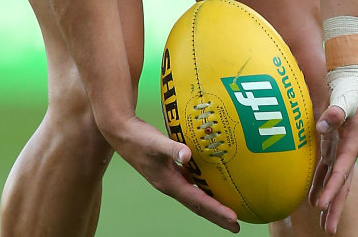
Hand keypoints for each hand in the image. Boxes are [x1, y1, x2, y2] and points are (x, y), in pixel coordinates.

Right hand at [109, 115, 239, 231]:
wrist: (121, 132)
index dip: (216, 210)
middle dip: (217, 216)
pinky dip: (203, 186)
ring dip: (211, 204)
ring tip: (228, 209)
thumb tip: (188, 155)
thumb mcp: (155, 142)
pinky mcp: (169, 169)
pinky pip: (191, 181)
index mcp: (169, 183)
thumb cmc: (138, 138)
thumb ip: (172, 148)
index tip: (233, 218)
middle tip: (236, 226)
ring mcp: (170, 178)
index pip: (197, 201)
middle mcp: (171, 185)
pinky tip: (211, 180)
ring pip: (195, 195)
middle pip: (198, 205)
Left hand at [308, 97, 357, 233]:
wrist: (350, 80)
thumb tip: (322, 124)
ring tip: (324, 223)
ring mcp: (340, 149)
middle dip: (335, 206)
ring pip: (334, 180)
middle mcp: (348, 150)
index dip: (332, 188)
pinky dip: (319, 183)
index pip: (341, 171)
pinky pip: (325, 169)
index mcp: (353, 142)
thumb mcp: (344, 97)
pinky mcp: (332, 145)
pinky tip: (312, 199)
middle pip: (341, 183)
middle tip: (330, 229)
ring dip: (328, 200)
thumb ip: (335, 111)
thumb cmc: (348, 89)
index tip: (322, 206)